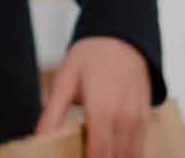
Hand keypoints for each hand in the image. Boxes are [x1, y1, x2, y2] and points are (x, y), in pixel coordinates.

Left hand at [39, 38, 151, 157]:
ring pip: (129, 157)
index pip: (98, 155)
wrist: (120, 38)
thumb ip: (52, 114)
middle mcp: (124, 118)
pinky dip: (125, 155)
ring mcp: (138, 120)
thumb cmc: (90, 57)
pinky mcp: (145, 119)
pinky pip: (138, 148)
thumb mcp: (65, 81)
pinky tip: (110, 152)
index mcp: (102, 110)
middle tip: (80, 154)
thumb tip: (39, 137)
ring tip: (94, 153)